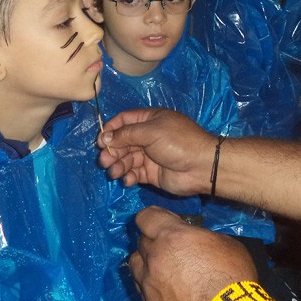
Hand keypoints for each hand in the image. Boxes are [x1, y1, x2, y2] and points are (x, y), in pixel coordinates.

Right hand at [97, 108, 214, 194]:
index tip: (100, 142)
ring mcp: (150, 156)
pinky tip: (128, 180)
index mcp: (150, 120)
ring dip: (118, 165)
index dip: (110, 130)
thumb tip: (105, 137)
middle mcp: (148, 136)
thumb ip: (126, 134)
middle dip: (112, 151)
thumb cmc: (178, 142)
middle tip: (104, 161)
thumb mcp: (151, 131)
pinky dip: (128, 177)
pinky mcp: (151, 173)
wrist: (201, 167)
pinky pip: (134, 173)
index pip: (124, 121)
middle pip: (122, 142)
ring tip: (114, 173)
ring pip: (127, 159)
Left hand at [128, 206, 258, 300]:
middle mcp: (154, 258)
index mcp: (171, 236)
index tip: (163, 222)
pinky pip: (142, 289)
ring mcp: (149, 284)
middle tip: (172, 249)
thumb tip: (194, 240)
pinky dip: (150, 285)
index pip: (145, 217)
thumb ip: (200, 237)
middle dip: (154, 241)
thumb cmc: (233, 278)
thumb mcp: (224, 244)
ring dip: (147, 263)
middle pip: (141, 241)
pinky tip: (166, 290)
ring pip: (136, 265)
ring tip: (163, 269)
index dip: (153, 218)